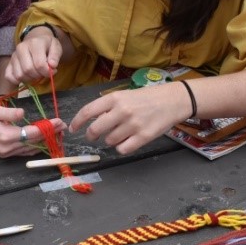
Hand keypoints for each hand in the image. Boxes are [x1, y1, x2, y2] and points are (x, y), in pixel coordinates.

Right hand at [0, 103, 65, 157]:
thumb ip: (9, 113)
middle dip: (50, 135)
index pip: (32, 133)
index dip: (47, 128)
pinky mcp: (4, 153)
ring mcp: (6, 153)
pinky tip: (43, 140)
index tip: (58, 122)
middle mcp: (7, 148)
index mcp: (5, 136)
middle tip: (62, 127)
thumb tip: (23, 113)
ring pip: (30, 150)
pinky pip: (24, 152)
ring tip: (57, 133)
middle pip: (34, 143)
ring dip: (45, 142)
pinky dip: (35, 146)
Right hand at [4, 28, 61, 85]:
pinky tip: (26, 77)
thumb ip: (55, 56)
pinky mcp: (9, 63)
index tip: (52, 71)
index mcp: (34, 43)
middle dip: (38, 75)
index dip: (47, 72)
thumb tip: (52, 65)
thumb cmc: (47, 45)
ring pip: (19, 75)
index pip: (39, 64)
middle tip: (43, 72)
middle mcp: (21, 48)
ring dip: (29, 79)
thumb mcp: (56, 47)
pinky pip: (9, 76)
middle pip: (28, 70)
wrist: (36, 39)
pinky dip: (17, 81)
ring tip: (36, 73)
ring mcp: (13, 56)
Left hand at [69, 83, 191, 154]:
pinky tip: (127, 141)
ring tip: (120, 134)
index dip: (77, 122)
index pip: (88, 111)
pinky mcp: (143, 137)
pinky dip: (121, 148)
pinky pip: (122, 149)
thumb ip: (109, 106)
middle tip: (93, 137)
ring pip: (109, 141)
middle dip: (91, 136)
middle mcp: (122, 111)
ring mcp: (133, 125)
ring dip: (110, 140)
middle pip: (95, 130)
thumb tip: (91, 120)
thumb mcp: (125, 95)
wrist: (173, 100)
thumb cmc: (147, 98)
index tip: (73, 129)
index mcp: (115, 98)